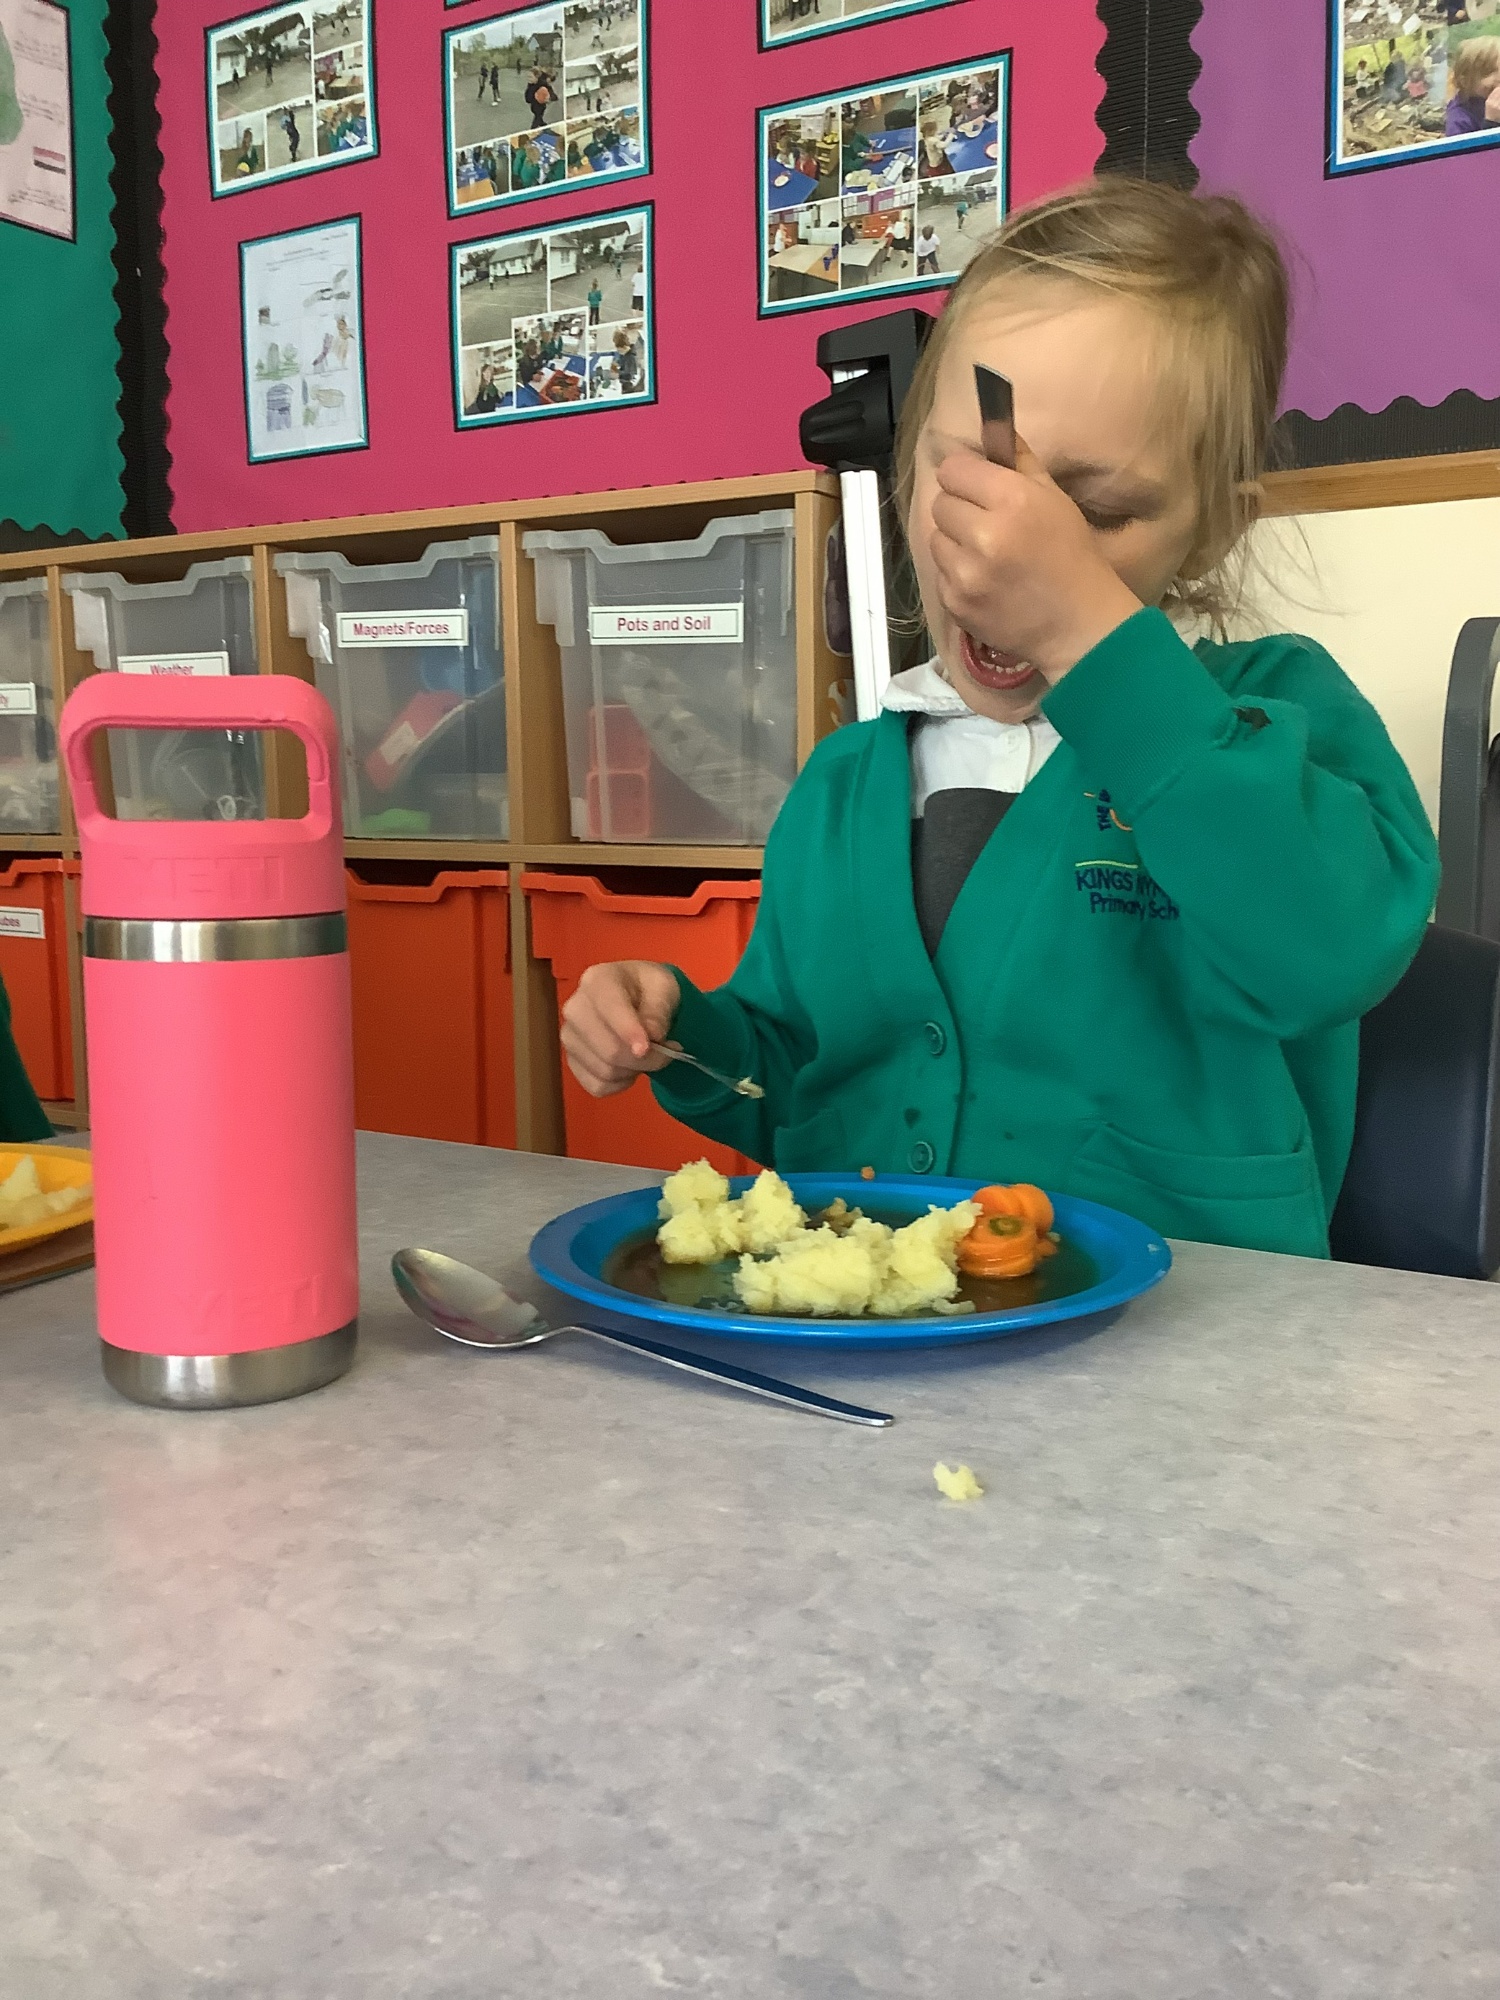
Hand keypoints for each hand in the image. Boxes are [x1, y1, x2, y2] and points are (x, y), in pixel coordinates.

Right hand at [561, 960, 680, 1098]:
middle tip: (666, 1052)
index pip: (610, 1008)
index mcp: (597, 980)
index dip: (628, 1031)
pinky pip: (597, 1086)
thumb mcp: (664, 988)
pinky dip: (620, 1084)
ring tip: (646, 1055)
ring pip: (605, 1071)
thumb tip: (652, 1036)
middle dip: (644, 1059)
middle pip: (609, 1049)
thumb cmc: (650, 989)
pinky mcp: (572, 1061)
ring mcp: (570, 1037)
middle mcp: (575, 1008)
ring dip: (635, 1070)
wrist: (637, 999)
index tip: (646, 1048)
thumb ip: (658, 1010)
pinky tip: (629, 1067)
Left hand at [930, 437, 1142, 680]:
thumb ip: (1018, 461)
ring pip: (935, 538)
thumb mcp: (1054, 498)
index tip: (976, 484)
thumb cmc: (1072, 556)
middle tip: (986, 522)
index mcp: (1012, 500)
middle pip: (940, 502)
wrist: (1078, 625)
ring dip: (954, 542)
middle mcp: (984, 534)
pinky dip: (957, 574)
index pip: (953, 469)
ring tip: (986, 554)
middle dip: (959, 508)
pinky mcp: (955, 602)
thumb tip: (991, 427)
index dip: (965, 475)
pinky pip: (941, 573)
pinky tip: (986, 581)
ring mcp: (965, 572)